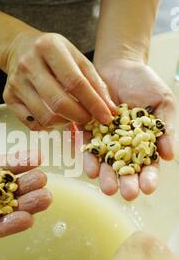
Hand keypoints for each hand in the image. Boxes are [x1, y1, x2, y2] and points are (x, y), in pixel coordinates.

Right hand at [3, 31, 115, 129]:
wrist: (19, 48)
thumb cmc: (53, 53)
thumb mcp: (76, 56)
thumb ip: (94, 81)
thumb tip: (109, 109)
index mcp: (49, 47)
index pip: (75, 82)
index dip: (93, 102)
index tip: (106, 116)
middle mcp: (28, 64)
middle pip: (58, 102)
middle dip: (80, 116)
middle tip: (89, 120)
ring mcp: (16, 82)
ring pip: (45, 116)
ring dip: (65, 123)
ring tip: (73, 118)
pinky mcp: (8, 97)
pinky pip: (32, 122)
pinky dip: (48, 126)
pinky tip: (55, 117)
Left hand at [84, 59, 176, 199]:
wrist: (120, 65)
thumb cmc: (145, 83)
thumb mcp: (163, 103)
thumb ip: (167, 128)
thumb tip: (171, 156)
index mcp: (146, 143)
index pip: (149, 165)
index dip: (149, 177)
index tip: (148, 188)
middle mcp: (126, 146)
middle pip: (127, 170)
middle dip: (127, 183)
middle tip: (127, 194)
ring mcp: (107, 141)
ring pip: (107, 163)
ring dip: (108, 176)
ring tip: (107, 187)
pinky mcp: (90, 132)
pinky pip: (89, 148)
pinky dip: (90, 158)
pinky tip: (91, 169)